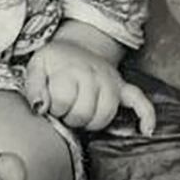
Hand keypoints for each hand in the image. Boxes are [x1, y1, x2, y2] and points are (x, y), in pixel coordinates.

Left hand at [24, 41, 155, 135]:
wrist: (76, 47)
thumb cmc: (54, 62)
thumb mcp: (36, 67)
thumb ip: (33, 87)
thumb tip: (40, 108)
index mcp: (71, 69)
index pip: (63, 101)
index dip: (53, 108)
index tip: (50, 103)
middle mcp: (95, 75)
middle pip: (84, 113)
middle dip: (70, 117)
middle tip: (64, 110)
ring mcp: (111, 82)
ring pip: (106, 114)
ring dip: (92, 121)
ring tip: (81, 116)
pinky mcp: (123, 88)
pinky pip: (140, 101)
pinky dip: (145, 116)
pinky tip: (145, 131)